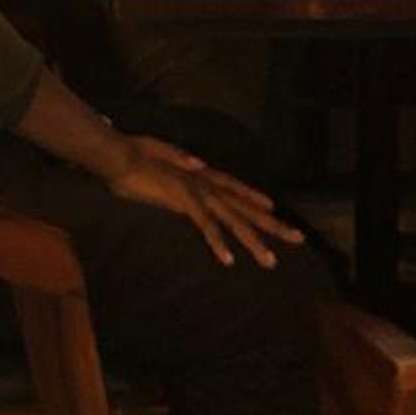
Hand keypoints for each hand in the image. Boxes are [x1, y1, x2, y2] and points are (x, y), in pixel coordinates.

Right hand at [102, 134, 302, 267]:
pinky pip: (204, 224)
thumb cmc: (135, 155)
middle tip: (298, 239)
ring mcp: (196, 190)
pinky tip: (228, 259)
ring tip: (270, 260)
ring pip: (231, 218)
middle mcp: (205, 182)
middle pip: (244, 206)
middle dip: (271, 224)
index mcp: (200, 175)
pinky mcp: (183, 199)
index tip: (275, 211)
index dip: (255, 199)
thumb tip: (197, 163)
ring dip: (251, 240)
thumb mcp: (163, 160)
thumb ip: (180, 163)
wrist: (117, 153)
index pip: (235, 189)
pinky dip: (217, 241)